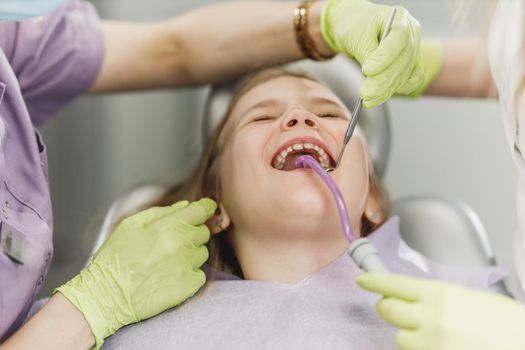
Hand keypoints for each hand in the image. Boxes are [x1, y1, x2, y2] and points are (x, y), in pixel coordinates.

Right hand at [55, 198, 215, 348]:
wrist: (105, 296)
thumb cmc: (114, 259)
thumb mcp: (130, 226)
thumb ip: (160, 212)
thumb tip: (184, 206)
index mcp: (165, 227)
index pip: (200, 211)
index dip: (204, 208)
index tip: (204, 210)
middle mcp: (179, 245)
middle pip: (203, 232)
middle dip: (193, 233)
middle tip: (174, 242)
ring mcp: (185, 267)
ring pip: (202, 253)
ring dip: (191, 254)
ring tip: (169, 261)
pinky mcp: (187, 287)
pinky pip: (200, 275)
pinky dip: (190, 274)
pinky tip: (172, 276)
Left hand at [321, 0, 425, 107]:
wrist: (355, 27)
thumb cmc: (354, 25)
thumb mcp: (355, 36)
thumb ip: (367, 55)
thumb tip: (373, 77)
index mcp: (400, 18)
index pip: (399, 39)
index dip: (384, 58)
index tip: (367, 71)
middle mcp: (411, 33)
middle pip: (403, 60)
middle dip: (382, 81)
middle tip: (365, 94)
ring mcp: (413, 49)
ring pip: (405, 74)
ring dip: (386, 90)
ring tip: (367, 100)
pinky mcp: (411, 64)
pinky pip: (411, 81)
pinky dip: (397, 90)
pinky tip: (382, 96)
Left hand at [357, 272, 524, 349]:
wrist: (524, 342)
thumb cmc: (503, 321)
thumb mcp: (466, 298)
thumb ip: (434, 297)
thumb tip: (408, 297)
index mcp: (440, 294)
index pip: (395, 284)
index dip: (375, 281)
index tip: (362, 280)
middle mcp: (432, 317)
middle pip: (387, 310)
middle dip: (388, 308)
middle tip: (397, 309)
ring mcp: (432, 344)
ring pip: (400, 338)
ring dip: (409, 335)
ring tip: (434, 335)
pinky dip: (422, 349)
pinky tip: (441, 346)